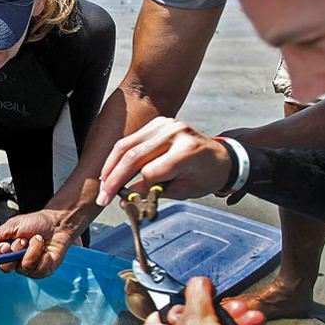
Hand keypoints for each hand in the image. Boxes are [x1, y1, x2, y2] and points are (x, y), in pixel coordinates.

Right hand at [0, 210, 75, 277]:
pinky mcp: (42, 270)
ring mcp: (29, 267)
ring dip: (30, 250)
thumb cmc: (37, 222)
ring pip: (22, 267)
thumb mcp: (14, 224)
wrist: (58, 223)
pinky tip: (43, 247)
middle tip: (20, 241)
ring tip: (36, 239)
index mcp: (7, 249)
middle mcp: (15, 260)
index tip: (2, 245)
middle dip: (12, 254)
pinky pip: (36, 268)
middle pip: (5, 267)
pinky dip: (40, 254)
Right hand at [96, 117, 231, 206]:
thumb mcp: (183, 190)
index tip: (124, 202)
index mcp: (187, 150)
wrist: (221, 158)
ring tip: (104, 185)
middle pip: (133, 156)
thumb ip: (154, 191)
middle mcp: (175, 132)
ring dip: (111, 167)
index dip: (135, 188)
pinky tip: (112, 170)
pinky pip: (131, 139)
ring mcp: (165, 124)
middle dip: (114, 179)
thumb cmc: (205, 176)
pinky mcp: (158, 123)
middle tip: (103, 197)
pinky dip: (118, 156)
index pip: (150, 171)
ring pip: (127, 145)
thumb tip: (125, 198)